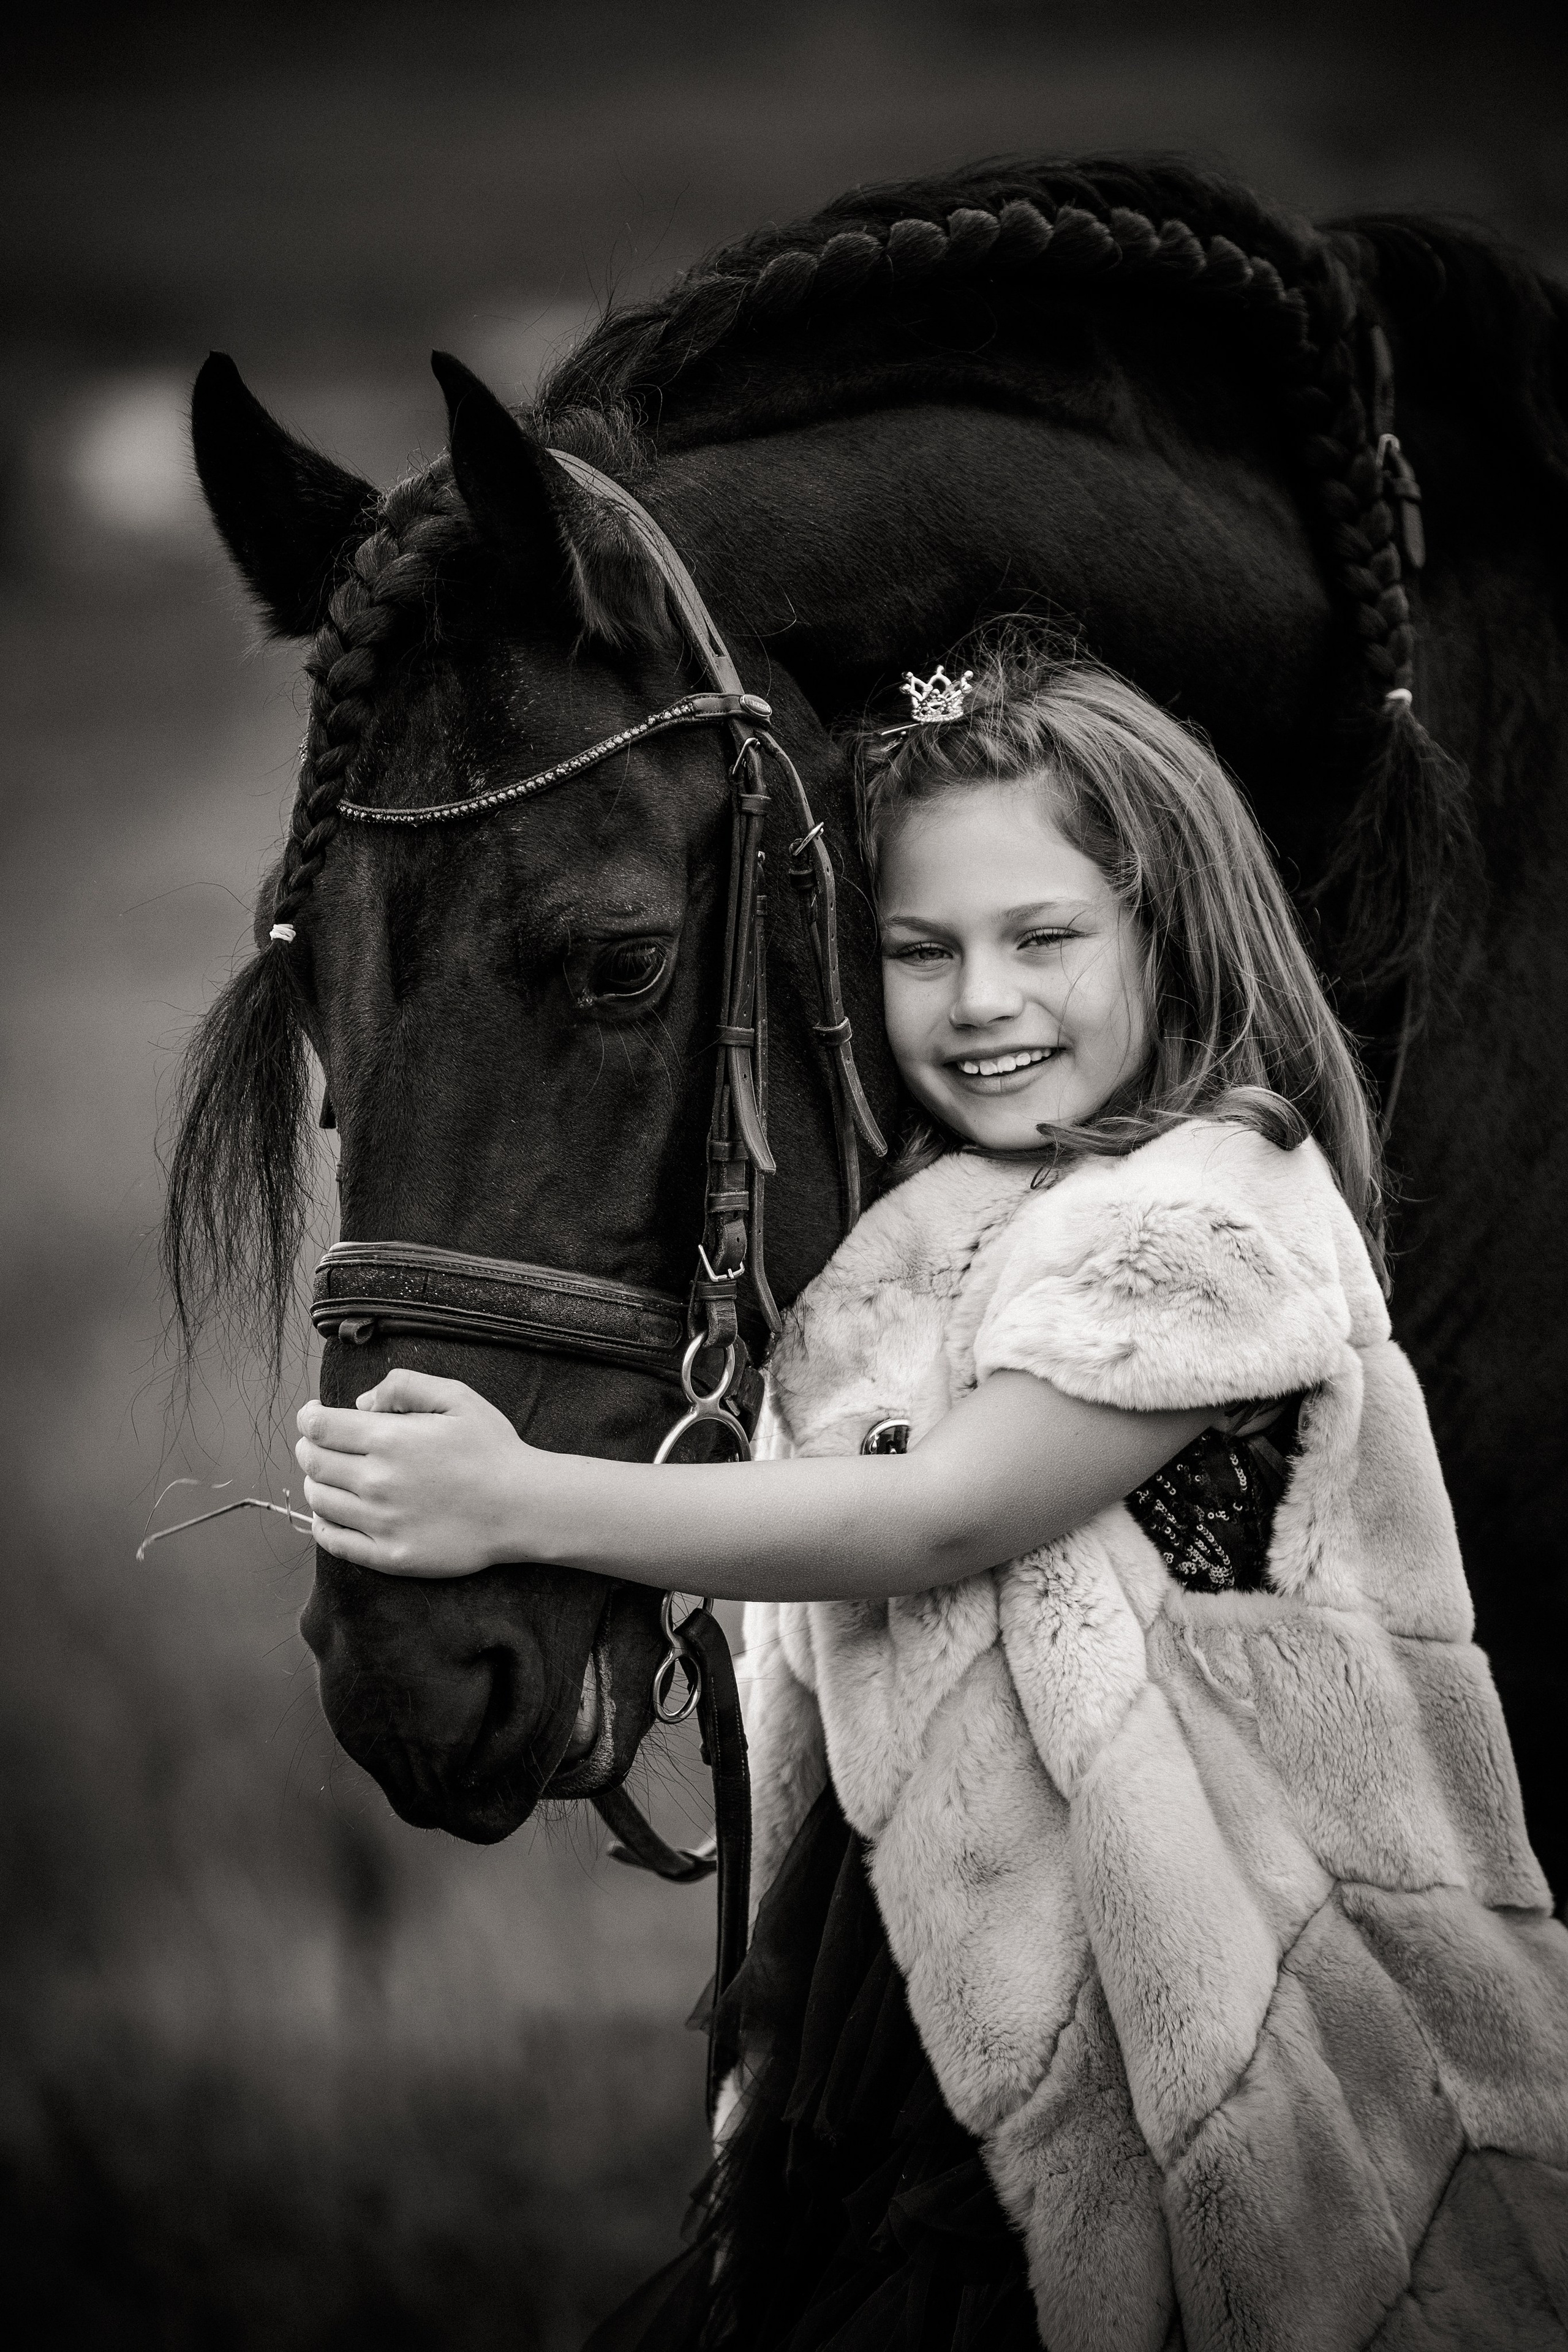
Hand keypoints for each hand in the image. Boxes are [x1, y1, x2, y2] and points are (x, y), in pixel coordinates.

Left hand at [295, 1370, 539, 1576]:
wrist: (523, 1507)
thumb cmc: (492, 1449)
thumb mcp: (457, 1397)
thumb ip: (404, 1386)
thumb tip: (362, 1403)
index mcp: (389, 1440)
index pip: (319, 1427)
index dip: (308, 1417)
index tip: (312, 1415)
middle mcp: (377, 1482)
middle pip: (313, 1463)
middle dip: (308, 1447)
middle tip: (318, 1443)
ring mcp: (381, 1523)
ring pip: (318, 1500)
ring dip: (314, 1483)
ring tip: (327, 1475)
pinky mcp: (390, 1555)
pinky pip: (334, 1542)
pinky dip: (321, 1524)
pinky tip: (329, 1513)